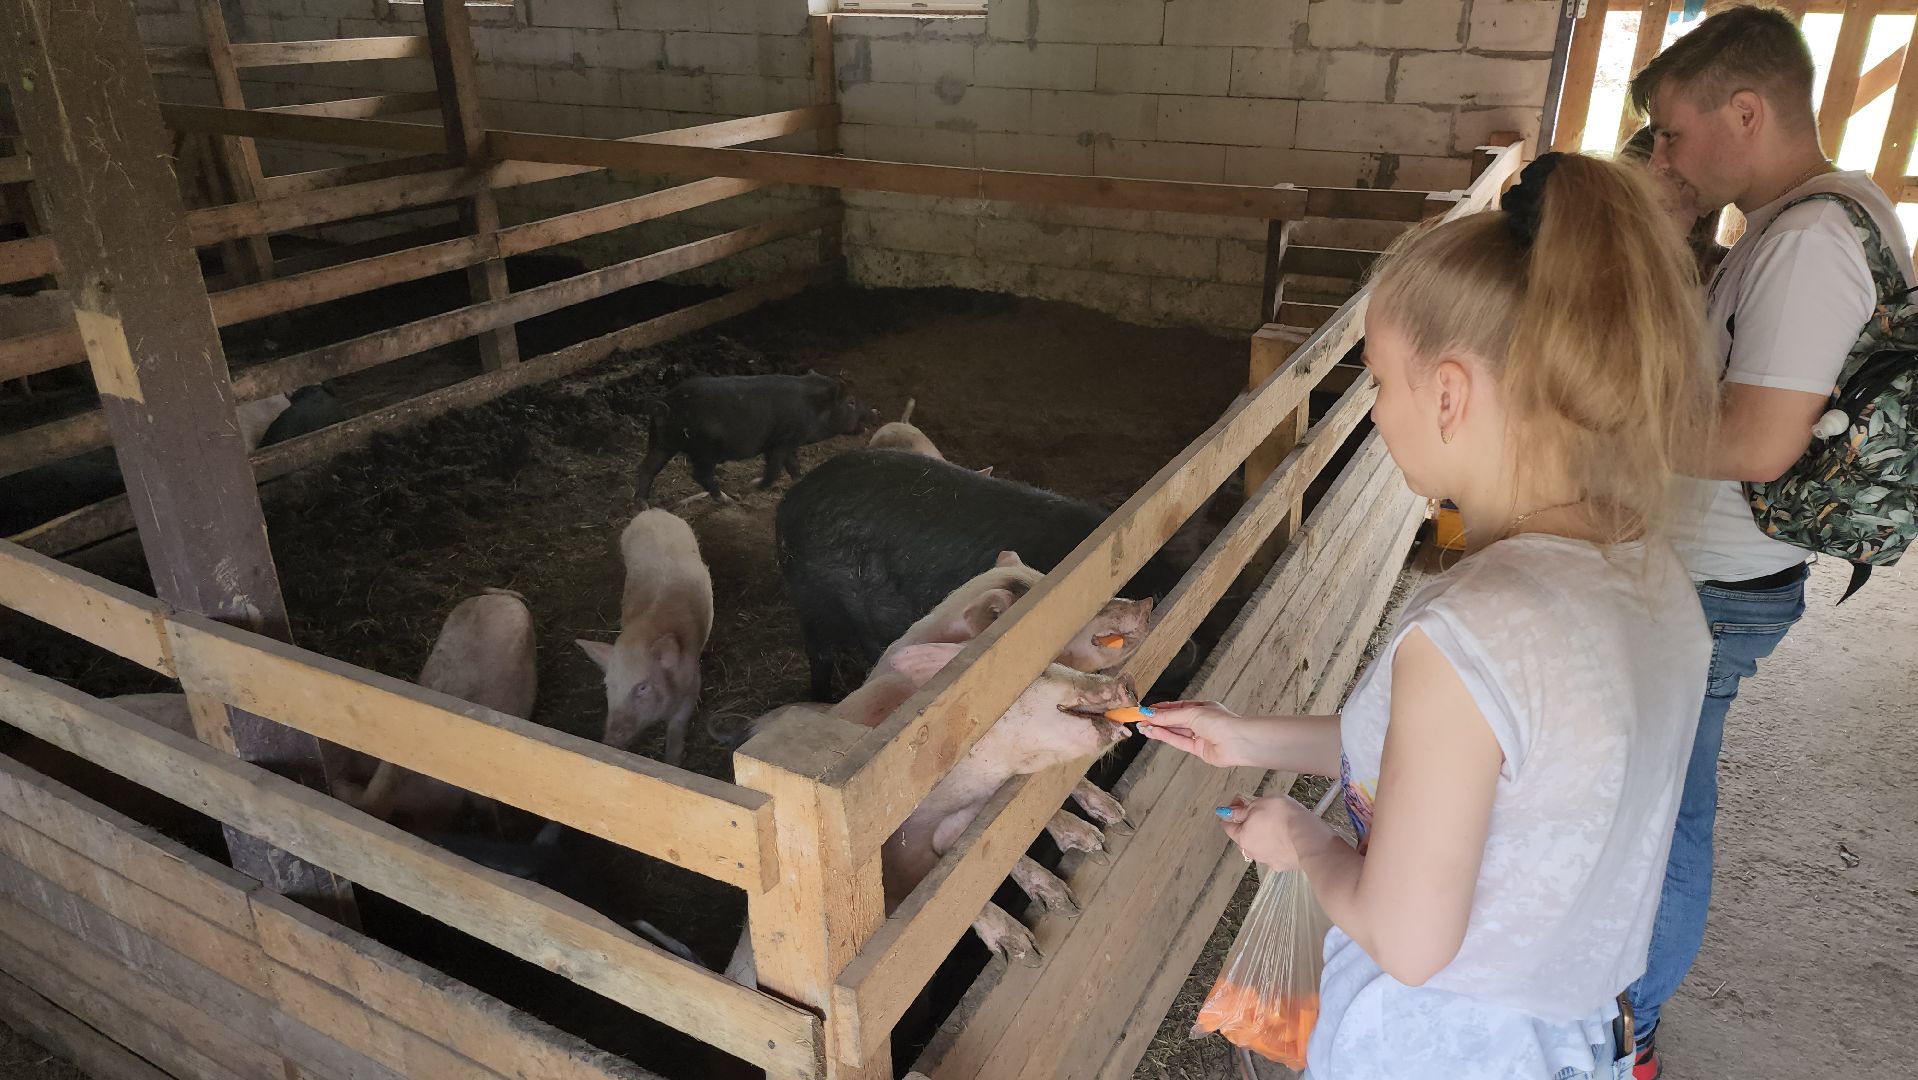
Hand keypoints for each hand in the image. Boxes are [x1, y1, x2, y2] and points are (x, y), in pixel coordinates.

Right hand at [1134, 700, 1257, 767]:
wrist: (1237, 741)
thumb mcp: (1191, 713)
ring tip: (1143, 727)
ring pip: (1175, 732)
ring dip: (1159, 729)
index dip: (1161, 709)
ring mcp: (1199, 736)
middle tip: (1140, 720)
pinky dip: (1166, 737)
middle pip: (1174, 720)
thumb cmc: (1221, 722)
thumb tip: (1151, 713)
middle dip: (1157, 720)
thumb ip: (1170, 716)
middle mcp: (1200, 721)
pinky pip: (1179, 742)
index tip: (1145, 710)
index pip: (1177, 707)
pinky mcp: (1198, 750)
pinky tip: (1154, 733)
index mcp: (1201, 708)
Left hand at [1217, 795, 1328, 871]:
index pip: (1228, 825)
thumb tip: (1228, 813)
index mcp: (1242, 837)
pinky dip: (1279, 845)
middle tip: (1261, 811)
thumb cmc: (1284, 817)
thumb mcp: (1260, 804)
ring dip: (1264, 836)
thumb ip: (1243, 810)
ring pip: (1261, 846)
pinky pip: (1277, 853)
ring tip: (1279, 824)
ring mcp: (1268, 861)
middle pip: (1244, 836)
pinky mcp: (1284, 866)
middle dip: (1249, 824)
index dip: (1232, 810)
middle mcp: (1252, 852)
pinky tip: (1289, 837)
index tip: (1241, 801)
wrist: (1310, 839)